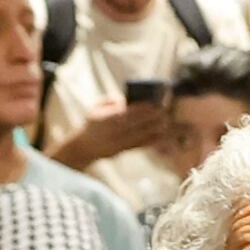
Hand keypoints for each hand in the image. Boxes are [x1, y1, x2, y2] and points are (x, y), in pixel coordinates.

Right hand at [50, 103, 175, 166]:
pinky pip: (138, 146)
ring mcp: (117, 143)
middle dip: (150, 118)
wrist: (84, 147)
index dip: (140, 109)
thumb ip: (110, 100)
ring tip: (165, 122)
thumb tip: (125, 98)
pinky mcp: (121, 151)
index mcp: (105, 119)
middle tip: (164, 111)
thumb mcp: (96, 107)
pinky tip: (161, 136)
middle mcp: (111, 132)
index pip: (126, 113)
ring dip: (153, 129)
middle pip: (135, 124)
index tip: (153, 104)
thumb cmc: (93, 123)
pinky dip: (150, 141)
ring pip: (138, 135)